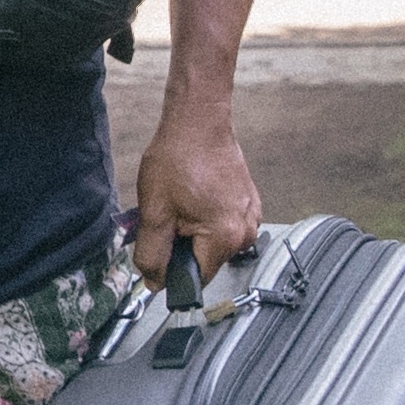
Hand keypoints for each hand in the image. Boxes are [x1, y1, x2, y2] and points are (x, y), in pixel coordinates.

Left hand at [132, 96, 262, 294]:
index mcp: (225, 238)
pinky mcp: (249, 204)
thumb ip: (153, 254)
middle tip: (168, 217)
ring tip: (182, 203)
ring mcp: (251, 217)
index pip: (196, 280)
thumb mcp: (154, 212)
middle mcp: (246, 232)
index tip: (159, 251)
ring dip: (194, 233)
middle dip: (183, 249)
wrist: (198, 122)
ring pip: (214, 244)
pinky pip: (224, 226)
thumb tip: (154, 282)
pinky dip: (207, 219)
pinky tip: (195, 198)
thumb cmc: (178, 159)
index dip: (172, 272)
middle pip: (206, 261)